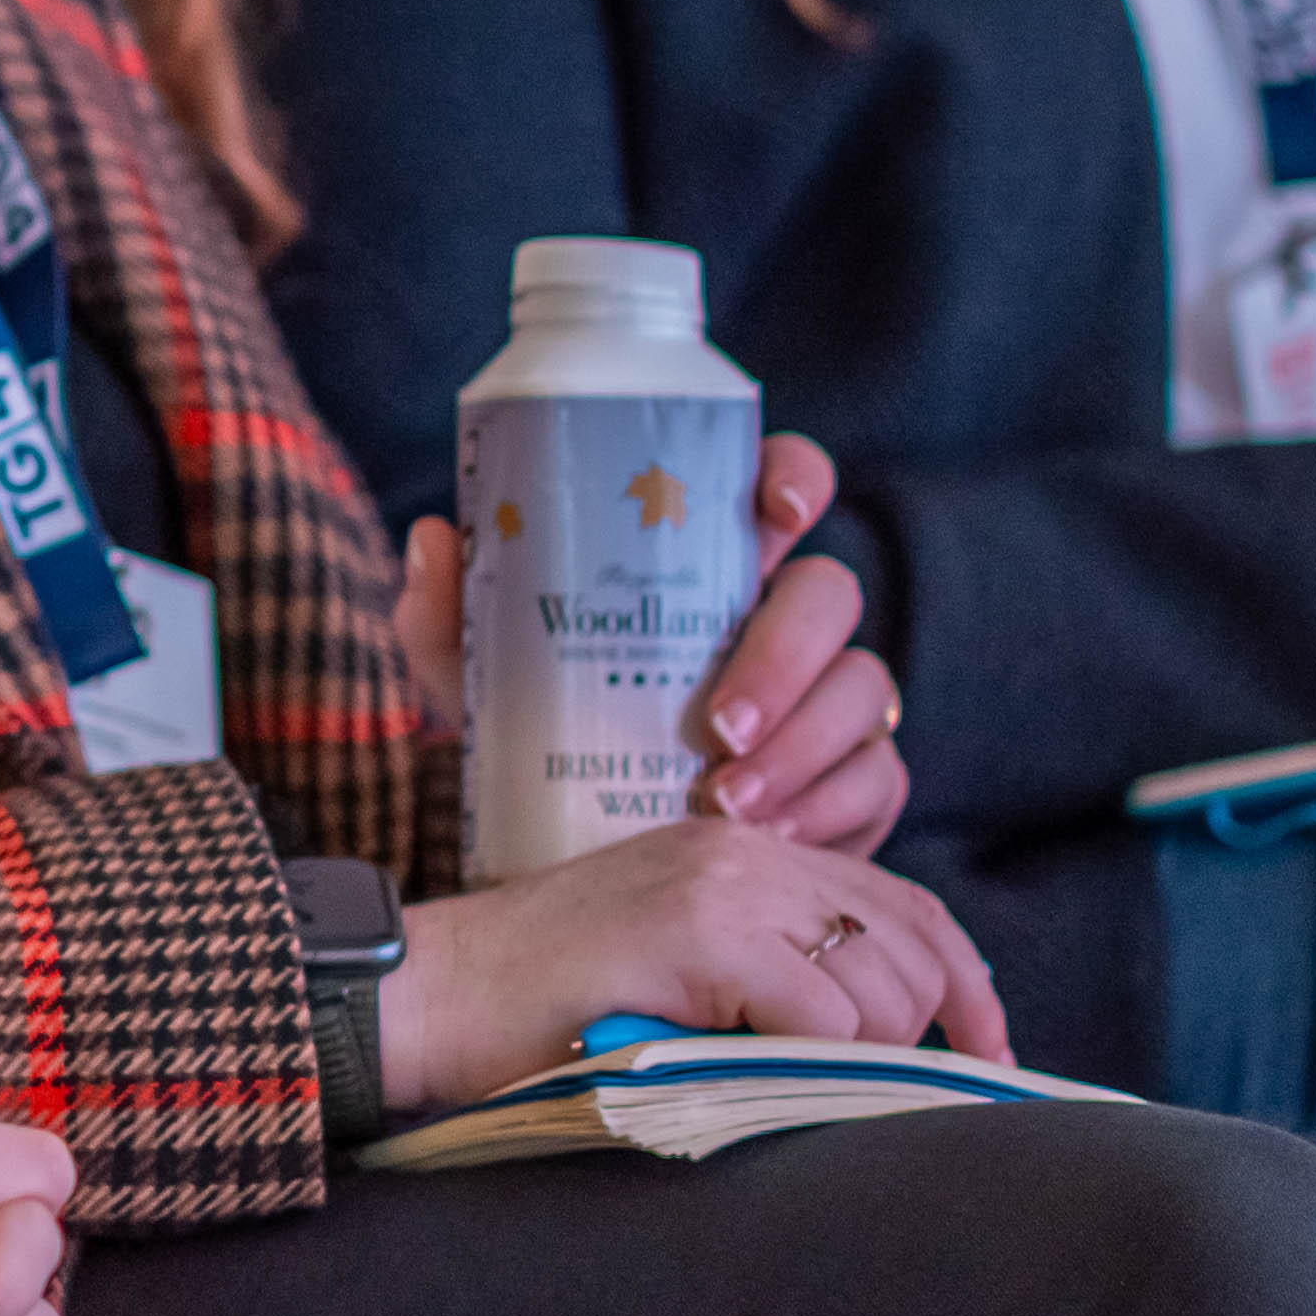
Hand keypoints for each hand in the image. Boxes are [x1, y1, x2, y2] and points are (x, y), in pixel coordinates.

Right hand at [378, 811, 1008, 1115]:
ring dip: (856, 1056)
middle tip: (871, 1091)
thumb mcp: (674, 965)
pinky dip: (809, 1063)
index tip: (989, 1055)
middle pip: (907, 947)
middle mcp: (740, 849)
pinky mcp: (700, 930)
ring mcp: (720, 883)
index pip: (900, 903)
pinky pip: (821, 1017)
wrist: (430, 992)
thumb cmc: (540, 1004)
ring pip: (879, 987)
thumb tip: (886, 1038)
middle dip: (915, 1036)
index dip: (967, 984)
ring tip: (779, 1076)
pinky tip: (747, 1071)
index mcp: (737, 850)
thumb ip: (766, 968)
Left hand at [399, 438, 910, 850]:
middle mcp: (781, 615)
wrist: (561, 834)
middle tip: (716, 725)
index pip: (776, 485)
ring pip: (862, 691)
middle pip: (831, 594)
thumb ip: (444, 607)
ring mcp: (828, 695)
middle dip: (785, 655)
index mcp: (704, 560)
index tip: (776, 507)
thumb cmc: (530, 718)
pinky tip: (771, 838)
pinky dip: (829, 811)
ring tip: (724, 802)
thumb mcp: (472, 665)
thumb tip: (436, 540)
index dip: (793, 477)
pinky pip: (879, 781)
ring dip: (802, 748)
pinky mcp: (854, 777)